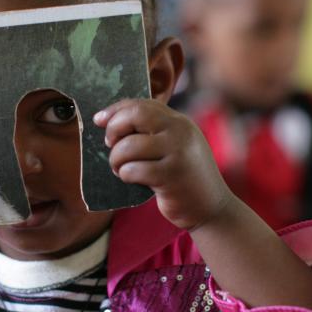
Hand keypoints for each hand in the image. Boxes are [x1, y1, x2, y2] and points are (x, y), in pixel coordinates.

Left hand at [94, 99, 231, 229]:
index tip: (99, 120)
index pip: (142, 104)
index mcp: (179, 122)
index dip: (116, 110)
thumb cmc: (185, 178)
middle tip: (110, 144)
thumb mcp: (177, 147)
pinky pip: (133, 170)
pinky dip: (125, 175)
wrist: (212, 207)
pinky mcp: (171, 176)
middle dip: (114, 128)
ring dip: (116, 159)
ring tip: (121, 168)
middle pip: (135, 115)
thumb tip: (111, 121)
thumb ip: (155, 132)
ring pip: (129, 146)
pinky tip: (133, 180)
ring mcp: (177, 153)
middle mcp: (180, 132)